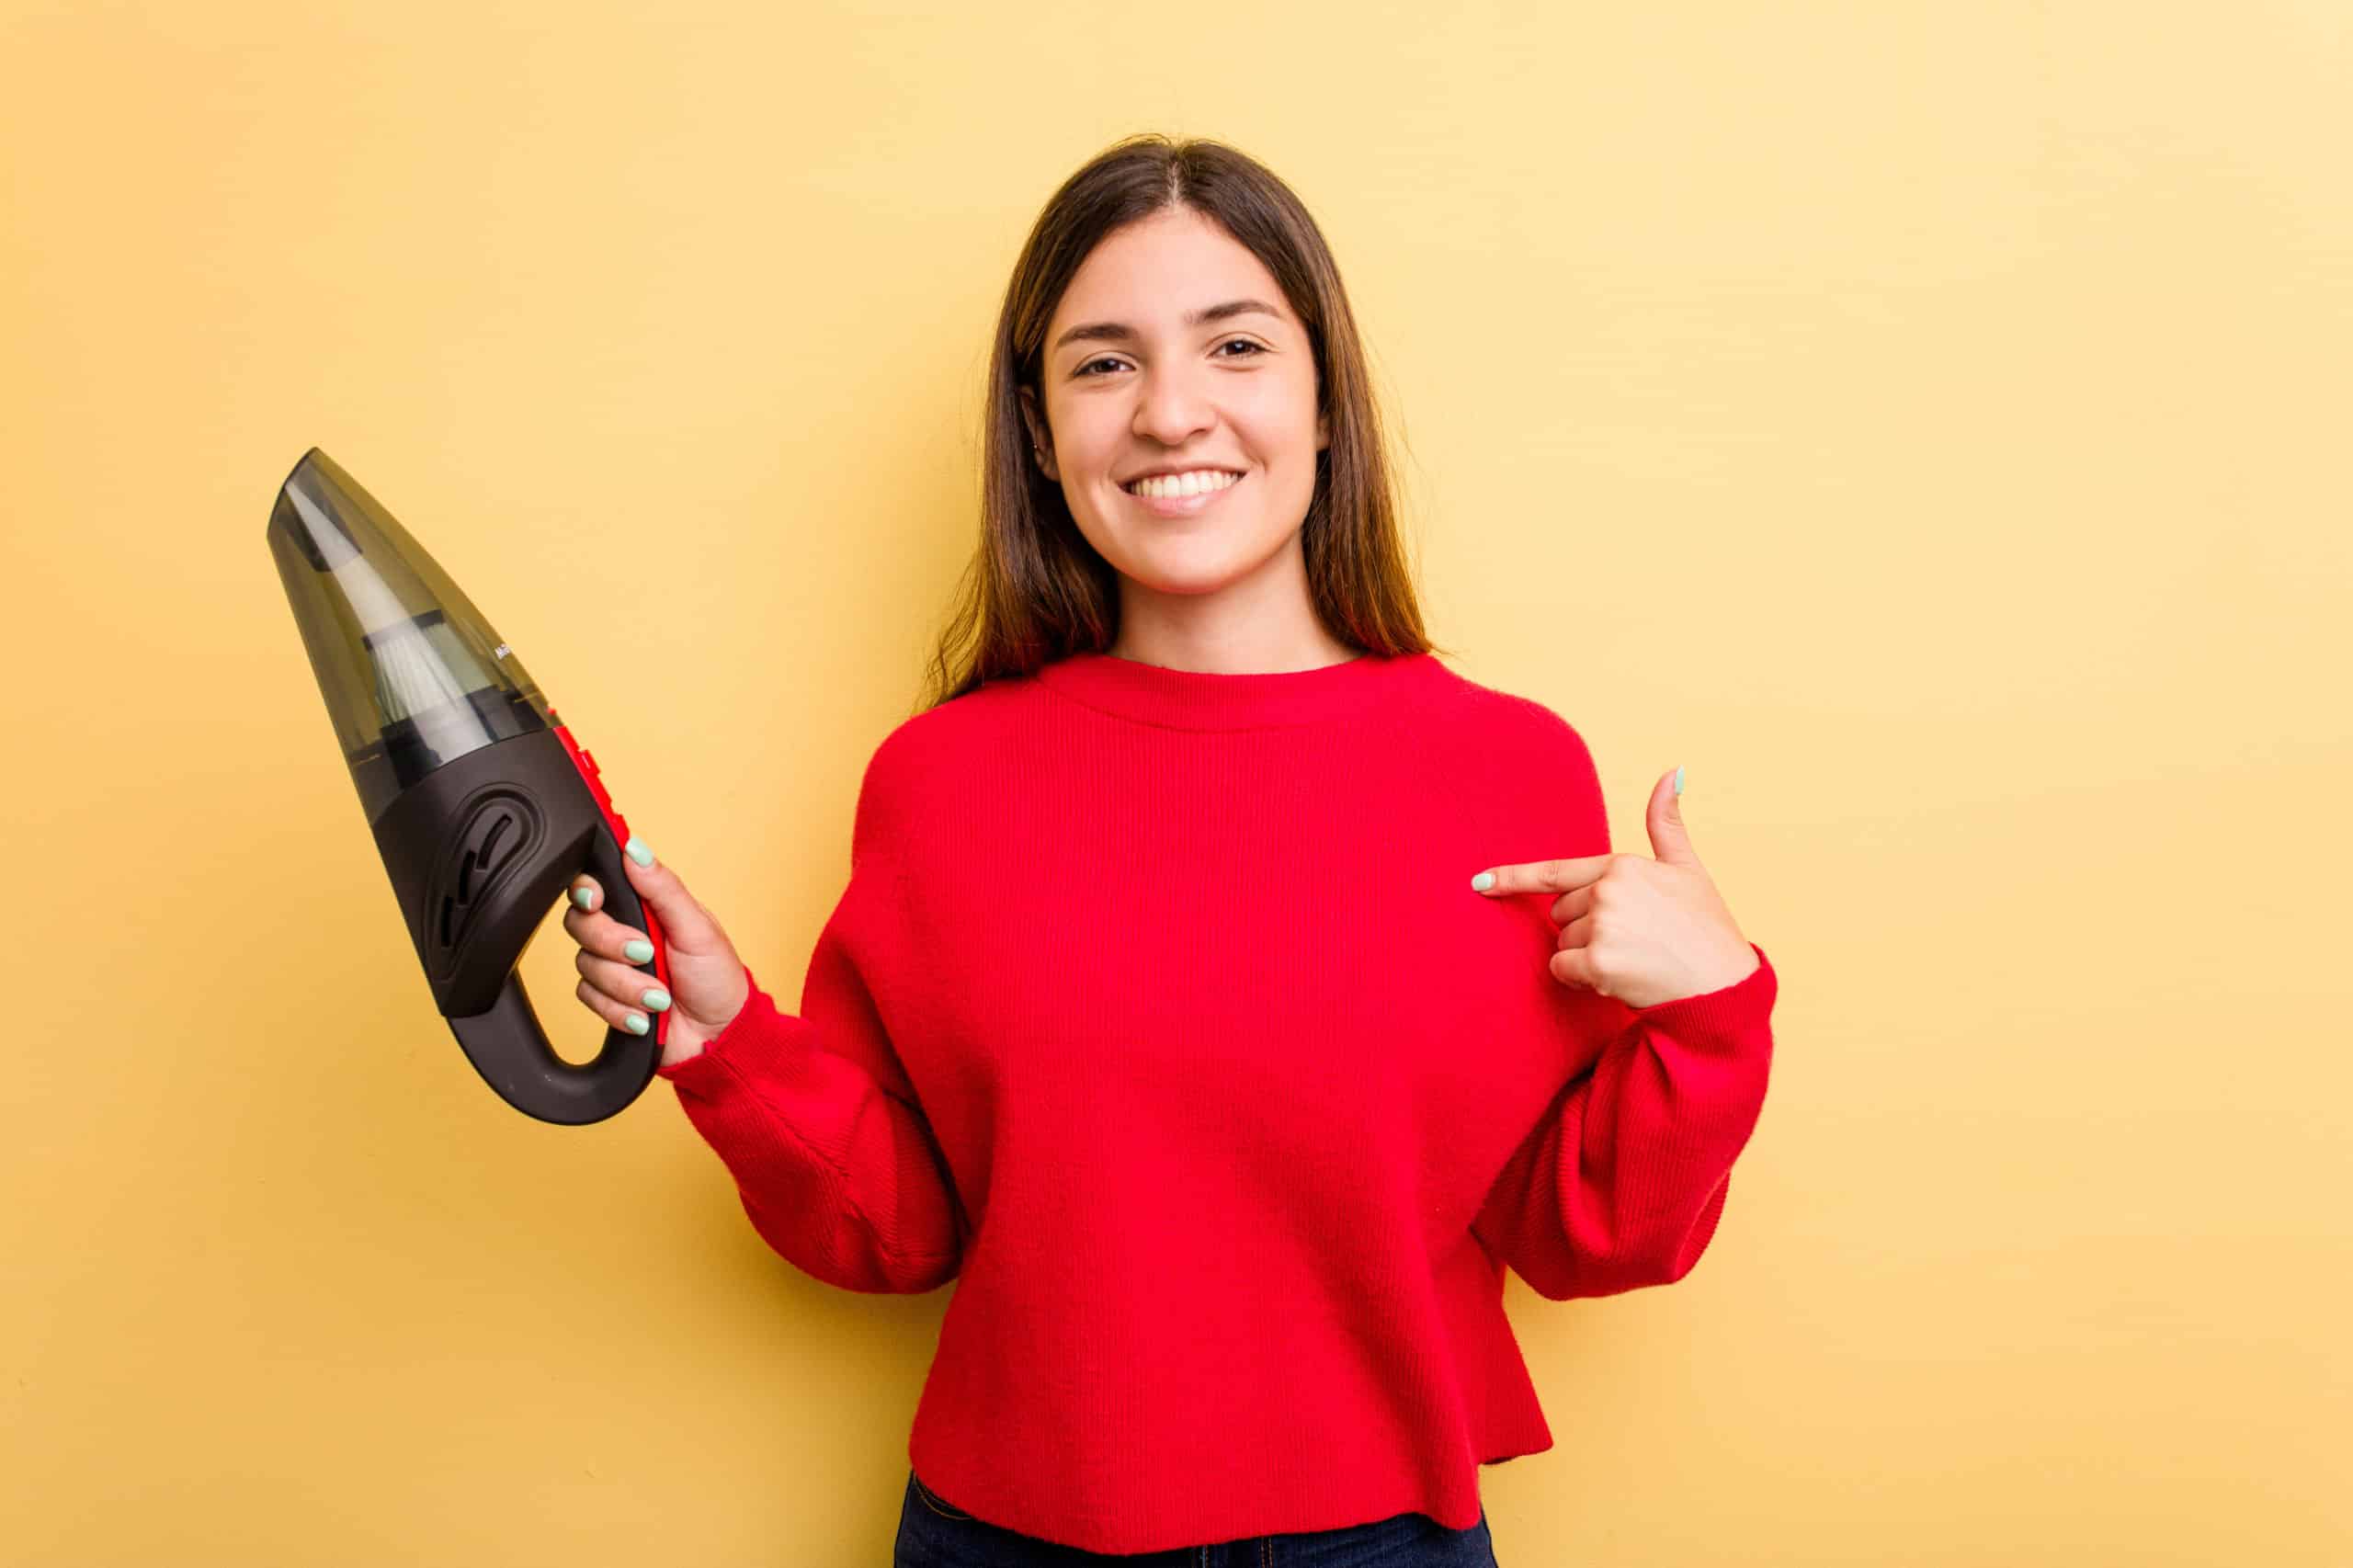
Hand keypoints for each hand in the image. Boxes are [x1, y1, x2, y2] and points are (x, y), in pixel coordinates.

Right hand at [564, 836, 750, 1067]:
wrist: (718, 1037)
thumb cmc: (717, 978)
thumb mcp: (698, 927)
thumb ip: (663, 888)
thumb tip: (634, 847)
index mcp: (644, 908)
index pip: (596, 886)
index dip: (586, 891)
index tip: (596, 900)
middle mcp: (622, 934)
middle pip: (580, 924)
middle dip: (612, 944)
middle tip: (646, 954)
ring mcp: (613, 967)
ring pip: (586, 965)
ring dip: (627, 985)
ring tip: (661, 996)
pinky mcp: (607, 1000)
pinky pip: (590, 999)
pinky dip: (621, 1010)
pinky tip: (647, 1016)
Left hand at [1471, 766, 1757, 1008]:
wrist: (1724, 988)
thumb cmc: (1707, 930)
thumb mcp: (1689, 869)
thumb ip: (1667, 824)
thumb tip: (1673, 771)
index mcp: (1623, 865)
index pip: (1554, 872)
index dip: (1512, 879)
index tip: (1479, 883)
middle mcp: (1608, 889)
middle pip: (1560, 914)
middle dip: (1585, 931)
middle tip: (1633, 943)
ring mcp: (1603, 924)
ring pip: (1562, 943)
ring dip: (1586, 957)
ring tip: (1634, 960)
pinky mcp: (1599, 961)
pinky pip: (1562, 969)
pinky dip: (1582, 979)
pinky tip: (1620, 979)